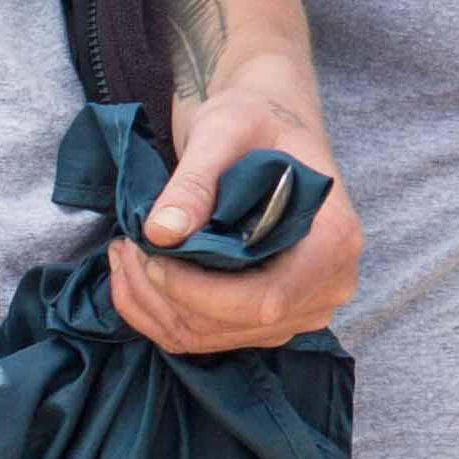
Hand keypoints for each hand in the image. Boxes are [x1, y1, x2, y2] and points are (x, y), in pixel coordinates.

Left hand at [109, 82, 364, 353]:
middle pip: (235, 325)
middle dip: (165, 295)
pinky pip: (205, 336)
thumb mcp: (226, 130)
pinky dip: (158, 313)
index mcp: (334, 241)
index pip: (267, 300)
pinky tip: (134, 276)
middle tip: (124, 246)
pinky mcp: (268, 318)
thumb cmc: (257, 121)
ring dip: (153, 305)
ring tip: (124, 254)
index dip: (200, 293)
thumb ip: (196, 180)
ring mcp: (300, 309)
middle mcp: (327, 287)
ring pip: (210, 337)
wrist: (269, 129)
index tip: (151, 255)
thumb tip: (162, 232)